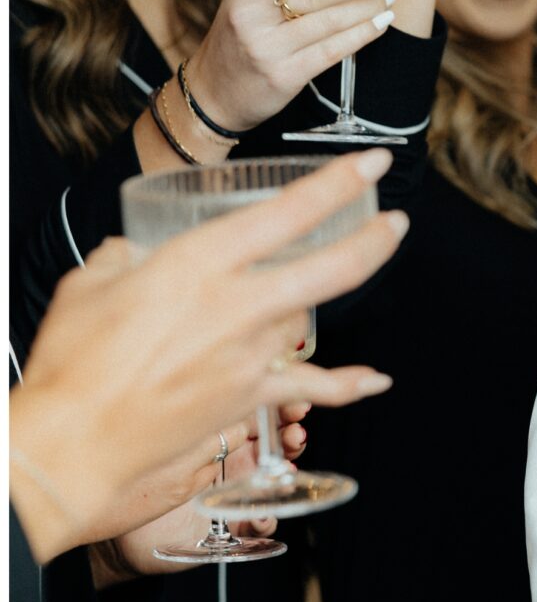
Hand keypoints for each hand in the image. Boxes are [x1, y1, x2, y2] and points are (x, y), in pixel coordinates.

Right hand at [9, 158, 400, 559]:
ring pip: (307, 319)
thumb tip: (139, 255)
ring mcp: (251, 354)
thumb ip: (126, 257)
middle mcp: (236, 306)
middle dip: (373, 240)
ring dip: (308, 305)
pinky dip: (350, 385)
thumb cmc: (74, 358)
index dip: (338, 184)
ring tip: (303, 293)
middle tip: (397, 221)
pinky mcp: (251, 397)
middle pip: (330, 268)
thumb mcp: (89, 282)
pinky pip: (315, 388)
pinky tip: (378, 380)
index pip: (286, 213)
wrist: (78, 437)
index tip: (370, 164)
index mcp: (196, 263)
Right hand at [178, 0, 410, 138]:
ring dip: (367, 6)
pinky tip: (380, 22)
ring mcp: (268, 49)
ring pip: (328, 22)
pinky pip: (331, 51)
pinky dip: (361, 34)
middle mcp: (251, 17)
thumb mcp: (246, 4)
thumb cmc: (241, 39)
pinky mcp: (286, 76)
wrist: (215, 94)